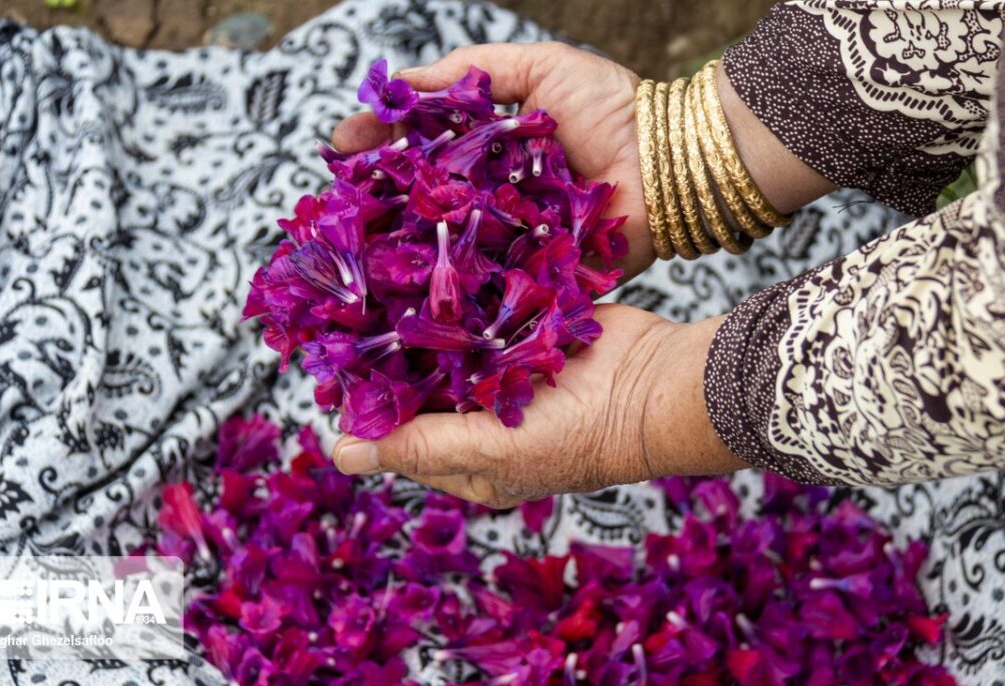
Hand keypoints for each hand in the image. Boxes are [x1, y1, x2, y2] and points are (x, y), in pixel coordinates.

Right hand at [331, 42, 652, 280]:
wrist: (670, 162)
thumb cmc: (611, 107)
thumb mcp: (537, 69)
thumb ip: (469, 72)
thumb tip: (399, 83)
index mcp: (488, 149)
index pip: (419, 148)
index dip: (378, 147)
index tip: (337, 147)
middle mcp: (491, 196)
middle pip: (423, 202)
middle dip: (377, 205)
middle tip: (334, 207)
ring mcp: (511, 239)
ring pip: (448, 248)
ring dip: (404, 254)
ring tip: (359, 256)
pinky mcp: (536, 277)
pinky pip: (492, 287)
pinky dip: (458, 293)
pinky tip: (414, 297)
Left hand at [331, 306, 745, 506]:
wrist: (655, 385)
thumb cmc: (577, 437)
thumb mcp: (488, 452)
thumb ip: (418, 446)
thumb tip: (341, 454)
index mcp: (468, 461)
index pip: (400, 438)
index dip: (366, 408)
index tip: (331, 369)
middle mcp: (481, 416)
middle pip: (417, 384)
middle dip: (387, 355)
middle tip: (346, 315)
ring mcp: (504, 369)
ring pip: (445, 342)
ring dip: (418, 318)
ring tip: (375, 282)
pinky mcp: (524, 328)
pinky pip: (480, 310)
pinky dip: (459, 294)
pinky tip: (427, 267)